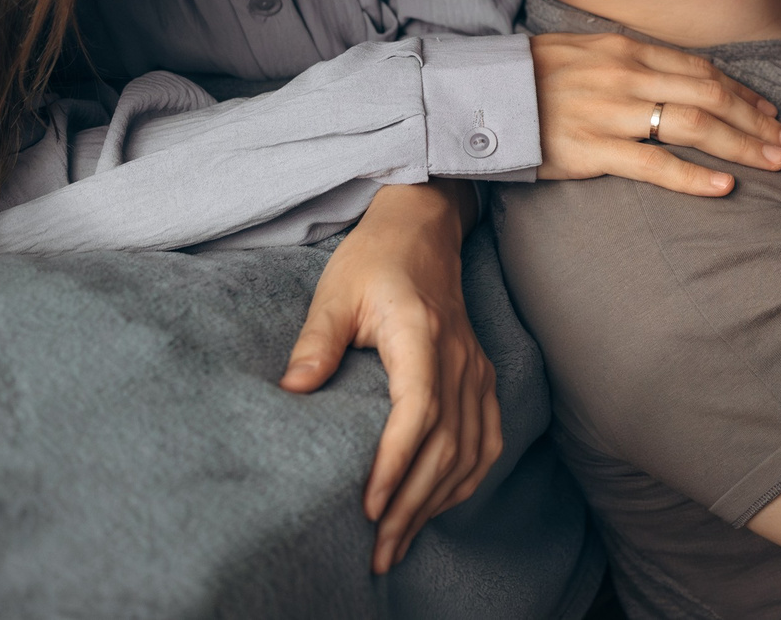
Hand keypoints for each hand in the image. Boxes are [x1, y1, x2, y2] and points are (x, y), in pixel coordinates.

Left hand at [281, 179, 501, 573]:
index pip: (418, 410)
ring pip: (470, 450)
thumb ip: (316, 342)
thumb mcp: (334, 292)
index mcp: (421, 334)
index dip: (396, 464)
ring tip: (401, 541)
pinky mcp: (482, 375)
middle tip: (379, 553)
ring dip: (438, 501)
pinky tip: (441, 505)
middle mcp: (459, 356)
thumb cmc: (374, 259)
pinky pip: (488, 438)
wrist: (423, 228)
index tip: (369, 507)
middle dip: (413, 506)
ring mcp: (476, 368)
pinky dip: (468, 478)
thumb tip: (292, 392)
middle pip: (446, 444)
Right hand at [532, 31, 780, 195]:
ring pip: (692, 126)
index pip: (702, 71)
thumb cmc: (532, 76)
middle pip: (710, 97)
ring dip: (741, 145)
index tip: (772, 115)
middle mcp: (626, 76)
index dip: (744, 94)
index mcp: (628, 50)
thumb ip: (632, 61)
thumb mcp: (587, 51)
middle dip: (757, 121)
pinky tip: (724, 188)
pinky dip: (693, 177)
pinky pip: (653, 164)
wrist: (476, 96)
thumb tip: (677, 75)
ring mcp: (610, 112)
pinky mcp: (591, 150)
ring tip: (775, 163)